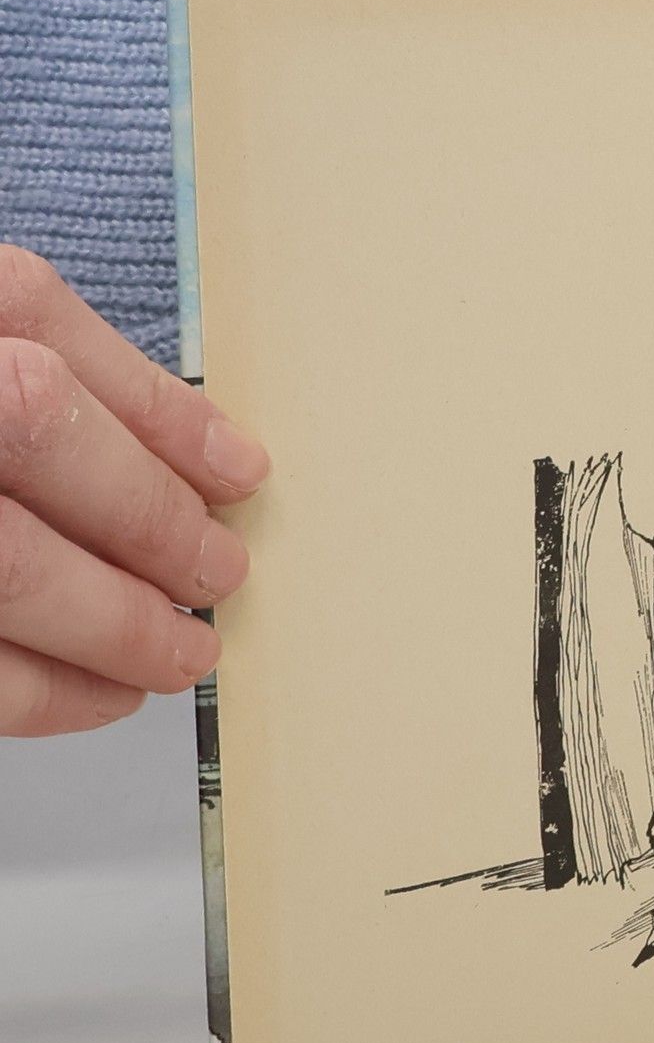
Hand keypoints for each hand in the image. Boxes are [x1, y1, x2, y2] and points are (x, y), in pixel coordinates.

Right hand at [0, 246, 267, 736]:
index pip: (42, 348)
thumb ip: (63, 366)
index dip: (160, 420)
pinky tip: (102, 694)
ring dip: (117, 623)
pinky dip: (43, 692)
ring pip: (4, 568)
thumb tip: (215, 457)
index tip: (241, 475)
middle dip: (151, 517)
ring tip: (181, 652)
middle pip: (33, 432)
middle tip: (219, 574)